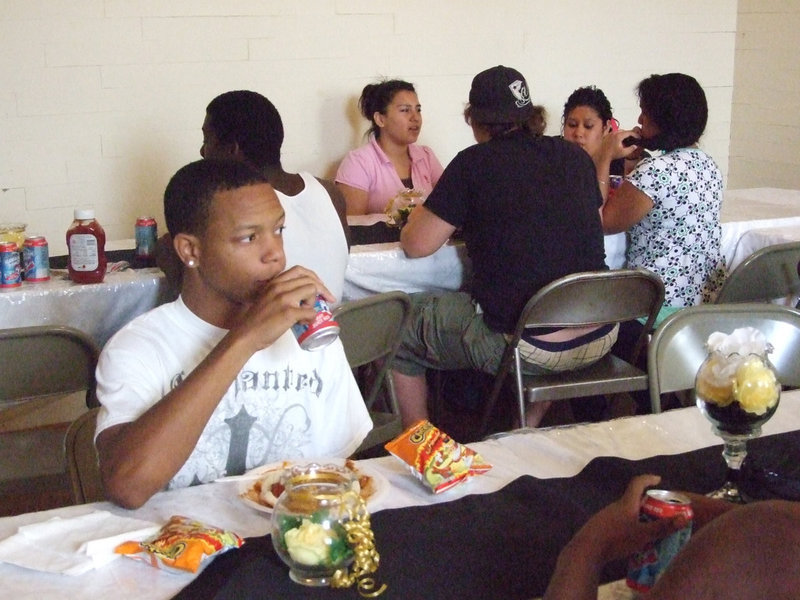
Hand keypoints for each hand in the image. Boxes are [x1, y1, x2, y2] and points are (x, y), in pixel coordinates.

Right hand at [230, 266, 334, 350]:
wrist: (245, 335)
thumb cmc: (256, 320)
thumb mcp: (266, 298)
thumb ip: (280, 293)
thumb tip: (301, 297)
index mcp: (274, 282)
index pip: (300, 270)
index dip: (314, 277)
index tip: (320, 287)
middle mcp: (279, 286)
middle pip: (310, 280)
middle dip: (322, 289)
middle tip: (327, 299)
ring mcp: (284, 299)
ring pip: (312, 292)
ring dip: (314, 303)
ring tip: (305, 314)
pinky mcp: (288, 313)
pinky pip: (311, 312)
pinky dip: (311, 318)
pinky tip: (303, 323)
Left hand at [570, 474, 688, 562]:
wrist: (588, 549)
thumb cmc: (617, 539)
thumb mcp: (643, 535)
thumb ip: (663, 527)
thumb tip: (685, 517)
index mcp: (626, 503)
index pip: (638, 483)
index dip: (648, 479)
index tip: (658, 479)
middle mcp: (616, 506)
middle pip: (633, 499)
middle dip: (647, 503)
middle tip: (660, 511)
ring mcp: (606, 515)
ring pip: (626, 511)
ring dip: (638, 516)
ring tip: (650, 527)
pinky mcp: (601, 526)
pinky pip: (619, 521)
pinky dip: (629, 524)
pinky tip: (633, 538)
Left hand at [600, 128, 641, 161]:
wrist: (602, 157)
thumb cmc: (611, 155)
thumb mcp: (624, 153)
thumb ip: (631, 149)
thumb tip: (635, 146)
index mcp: (619, 136)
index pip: (629, 132)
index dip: (635, 134)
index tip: (638, 137)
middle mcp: (613, 134)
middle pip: (623, 130)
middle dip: (628, 133)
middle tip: (632, 137)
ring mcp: (608, 134)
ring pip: (617, 130)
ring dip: (621, 132)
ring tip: (625, 135)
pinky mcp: (605, 137)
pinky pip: (607, 129)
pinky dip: (609, 127)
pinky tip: (609, 124)